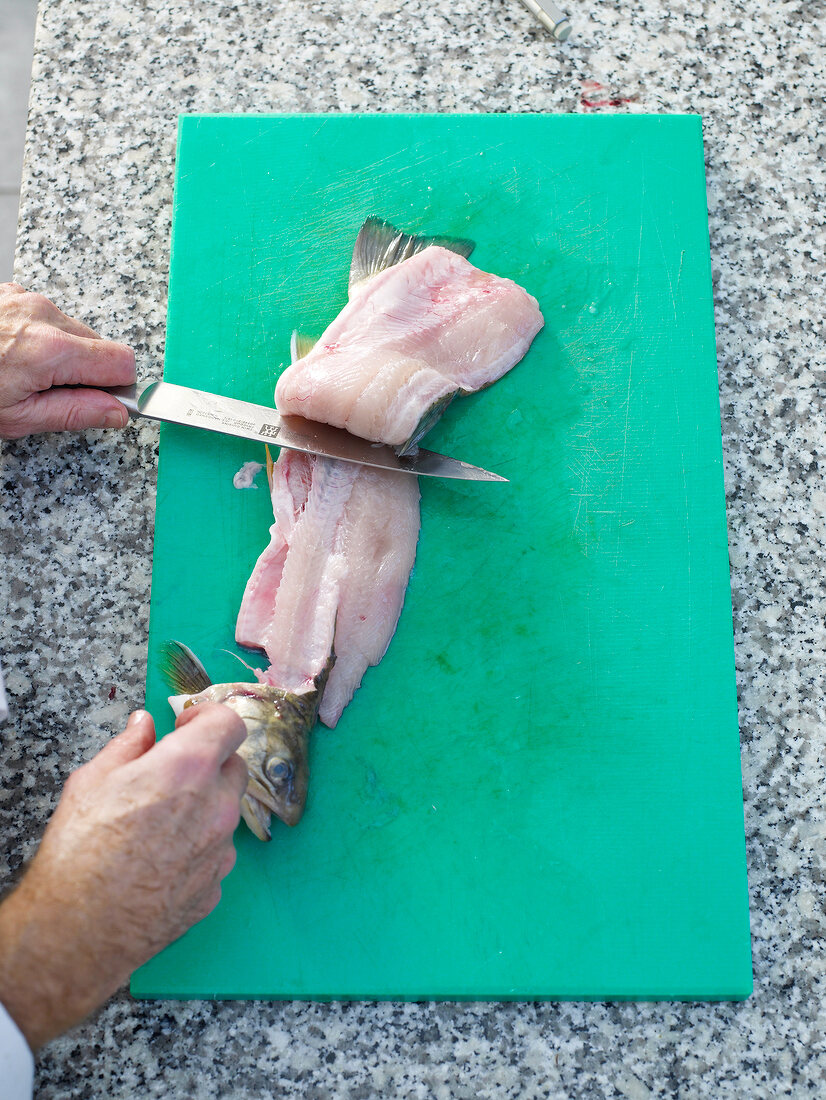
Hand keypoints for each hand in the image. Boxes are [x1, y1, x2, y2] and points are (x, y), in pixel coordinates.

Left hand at [0, 282, 134, 438]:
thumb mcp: (18, 417)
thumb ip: (75, 413)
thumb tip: (115, 413)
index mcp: (51, 350)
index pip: (122, 363)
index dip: (119, 387)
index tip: (104, 402)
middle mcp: (44, 315)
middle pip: (100, 345)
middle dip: (87, 372)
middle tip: (52, 395)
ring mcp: (26, 299)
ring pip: (73, 331)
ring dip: (62, 355)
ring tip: (23, 373)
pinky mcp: (12, 293)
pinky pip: (46, 317)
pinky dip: (40, 337)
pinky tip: (13, 354)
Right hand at [0, 705, 247, 1049]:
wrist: (78, 930)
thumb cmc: (79, 852)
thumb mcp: (92, 781)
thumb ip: (128, 746)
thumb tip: (144, 725)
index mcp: (190, 768)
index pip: (230, 723)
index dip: (208, 718)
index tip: (186, 727)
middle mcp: (218, 806)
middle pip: (234, 768)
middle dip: (208, 764)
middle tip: (170, 775)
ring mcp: (221, 850)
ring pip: (225, 814)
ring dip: (203, 809)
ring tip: (156, 827)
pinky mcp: (216, 887)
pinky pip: (215, 856)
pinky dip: (197, 851)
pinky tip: (159, 863)